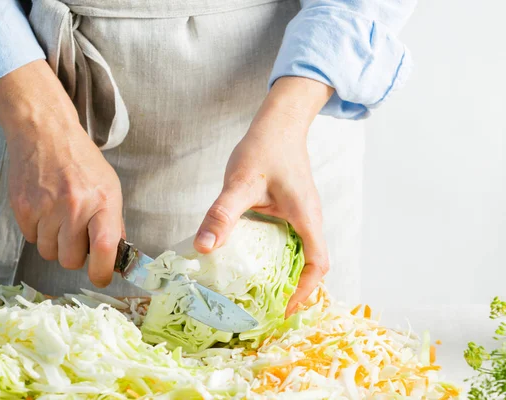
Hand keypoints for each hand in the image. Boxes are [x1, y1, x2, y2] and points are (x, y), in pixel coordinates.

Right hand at [0, 60, 122, 286]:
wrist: (45, 133)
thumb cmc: (81, 161)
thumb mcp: (109, 187)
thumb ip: (113, 222)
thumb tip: (115, 257)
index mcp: (103, 201)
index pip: (104, 249)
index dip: (102, 272)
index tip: (101, 277)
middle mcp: (75, 206)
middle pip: (70, 260)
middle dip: (74, 255)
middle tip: (75, 236)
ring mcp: (46, 208)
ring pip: (49, 253)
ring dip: (55, 243)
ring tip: (59, 216)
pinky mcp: (23, 208)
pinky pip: (31, 239)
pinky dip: (38, 230)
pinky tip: (44, 208)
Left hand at [194, 77, 333, 315]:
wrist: (278, 123)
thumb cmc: (265, 148)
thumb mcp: (240, 183)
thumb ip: (223, 214)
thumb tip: (204, 249)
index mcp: (306, 217)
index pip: (318, 264)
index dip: (305, 291)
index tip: (284, 308)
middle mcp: (309, 219)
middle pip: (311, 264)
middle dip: (294, 289)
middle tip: (267, 307)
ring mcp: (301, 214)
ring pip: (300, 252)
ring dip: (285, 273)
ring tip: (258, 290)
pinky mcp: (290, 209)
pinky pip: (289, 240)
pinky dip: (276, 256)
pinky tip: (251, 259)